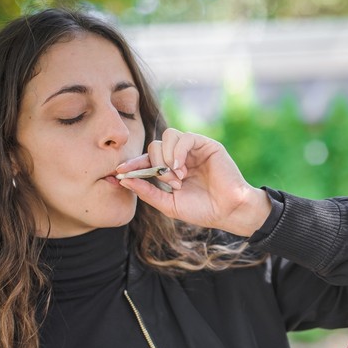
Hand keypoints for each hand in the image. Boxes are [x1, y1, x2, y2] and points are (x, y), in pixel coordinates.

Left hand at [116, 129, 270, 236]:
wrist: (228, 211)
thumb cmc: (201, 210)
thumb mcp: (168, 204)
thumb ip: (147, 192)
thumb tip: (124, 181)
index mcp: (171, 170)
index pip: (147, 159)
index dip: (133, 163)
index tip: (120, 172)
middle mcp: (181, 157)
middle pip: (155, 145)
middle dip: (156, 164)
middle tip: (169, 182)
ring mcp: (194, 150)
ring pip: (168, 136)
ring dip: (167, 157)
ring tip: (178, 176)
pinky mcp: (207, 145)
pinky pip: (185, 137)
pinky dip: (178, 151)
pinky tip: (181, 167)